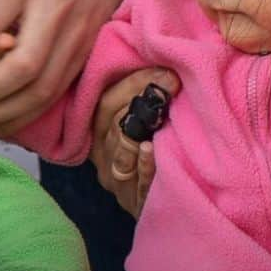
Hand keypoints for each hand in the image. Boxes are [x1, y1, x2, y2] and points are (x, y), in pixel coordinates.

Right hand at [88, 69, 180, 216]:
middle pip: (113, 123)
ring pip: (120, 150)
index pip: (105, 101)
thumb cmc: (156, 153)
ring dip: (141, 128)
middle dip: (141, 98)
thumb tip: (163, 65)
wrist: (168, 206)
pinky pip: (138, 181)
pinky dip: (144, 164)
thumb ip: (143, 99)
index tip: (162, 69)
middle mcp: (103, 156)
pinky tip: (152, 149)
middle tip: (171, 82)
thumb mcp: (142, 124)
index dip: (132, 83)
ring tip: (160, 108)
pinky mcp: (133, 202)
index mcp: (99, 133)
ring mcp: (117, 181)